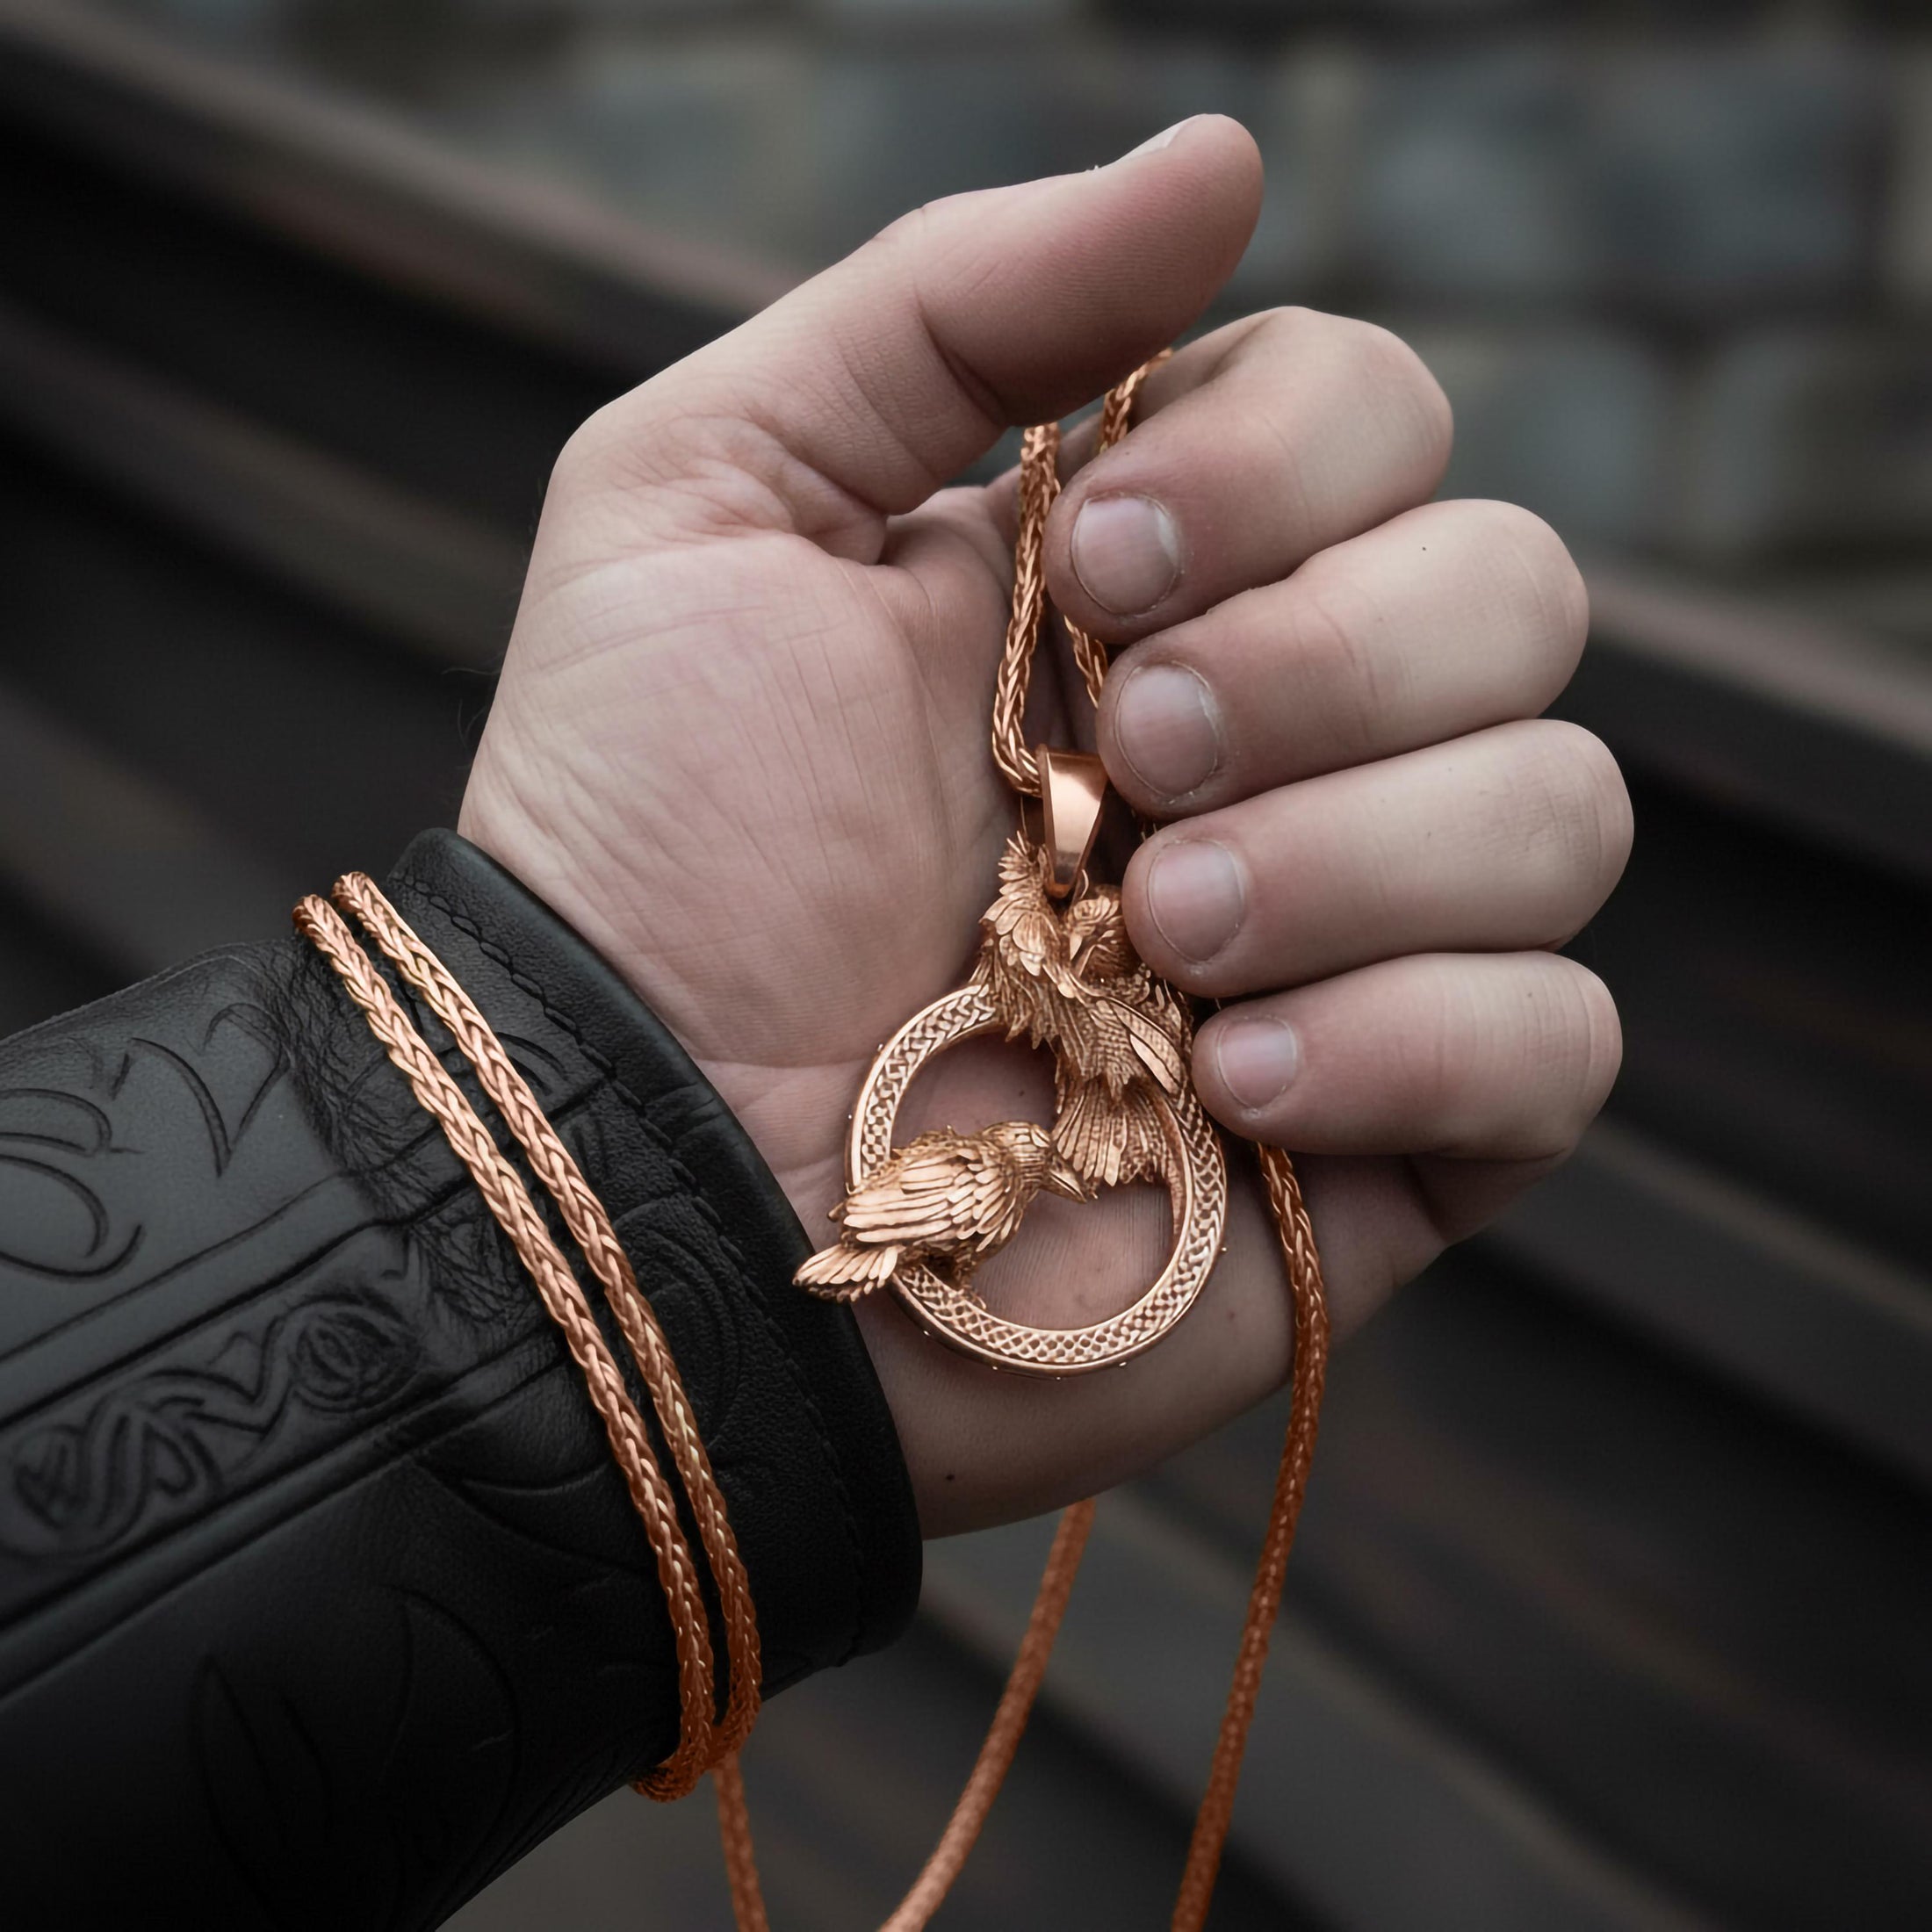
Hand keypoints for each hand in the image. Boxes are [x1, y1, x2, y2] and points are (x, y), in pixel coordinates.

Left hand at [461, 117, 1627, 1535]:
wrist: (640, 1166)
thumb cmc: (647, 840)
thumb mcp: (714, 496)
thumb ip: (955, 302)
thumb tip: (1228, 158)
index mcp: (1151, 586)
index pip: (1382, 418)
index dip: (1291, 458)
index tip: (1099, 567)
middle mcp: (1278, 745)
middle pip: (1516, 593)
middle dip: (1326, 660)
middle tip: (1131, 766)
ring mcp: (1349, 944)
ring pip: (1564, 808)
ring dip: (1361, 854)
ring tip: (1150, 933)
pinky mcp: (1387, 1140)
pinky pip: (1562, 1041)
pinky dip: (1419, 1037)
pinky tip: (1218, 1083)